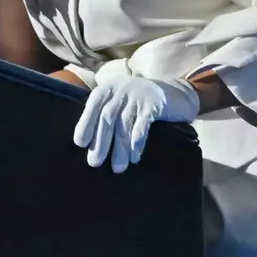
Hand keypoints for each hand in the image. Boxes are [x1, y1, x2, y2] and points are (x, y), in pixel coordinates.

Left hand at [73, 75, 198, 172]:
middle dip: (101, 141)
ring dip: (119, 148)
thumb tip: (89, 143)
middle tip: (95, 162)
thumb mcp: (120, 100)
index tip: (80, 143)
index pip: (93, 105)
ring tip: (117, 167)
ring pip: (124, 124)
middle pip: (107, 117)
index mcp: (109, 88)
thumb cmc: (139, 102)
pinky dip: (137, 143)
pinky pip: (143, 126)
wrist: (176, 92)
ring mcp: (138, 95)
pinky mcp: (154, 105)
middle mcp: (122, 89)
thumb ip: (105, 113)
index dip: (85, 123)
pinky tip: (134, 157)